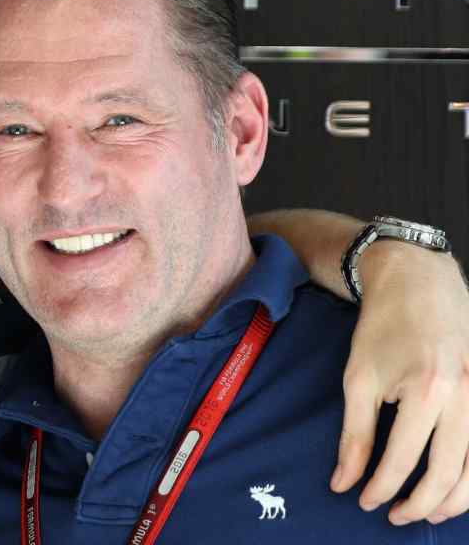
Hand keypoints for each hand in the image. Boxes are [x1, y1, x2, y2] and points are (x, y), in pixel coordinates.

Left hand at [336, 241, 468, 524]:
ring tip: (427, 511)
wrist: (420, 282)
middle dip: (420, 504)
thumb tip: (343, 482)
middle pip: (450, 472)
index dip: (382, 488)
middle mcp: (467, 397)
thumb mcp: (357, 378)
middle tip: (394, 516)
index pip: (404, 459)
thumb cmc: (383, 327)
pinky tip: (455, 485)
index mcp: (427, 391)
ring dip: (456, 499)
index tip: (364, 501)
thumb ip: (353, 434)